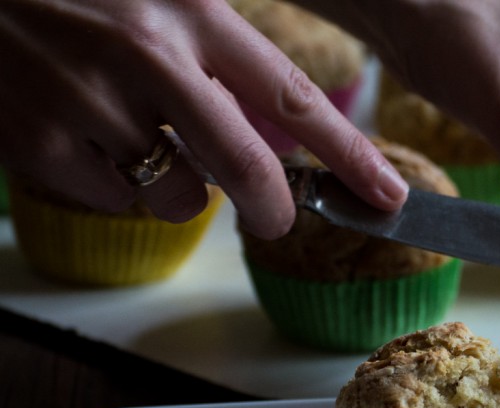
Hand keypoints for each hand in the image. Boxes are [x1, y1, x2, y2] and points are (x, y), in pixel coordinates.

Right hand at [0, 0, 406, 237]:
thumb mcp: (169, 0)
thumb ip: (225, 57)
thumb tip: (290, 133)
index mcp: (193, 13)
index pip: (294, 98)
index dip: (349, 156)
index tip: (387, 195)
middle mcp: (147, 54)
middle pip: (245, 167)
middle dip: (273, 209)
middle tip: (275, 219)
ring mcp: (88, 100)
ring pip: (179, 195)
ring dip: (179, 189)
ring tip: (144, 143)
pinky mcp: (38, 141)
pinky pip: (116, 201)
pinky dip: (117, 187)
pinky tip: (91, 140)